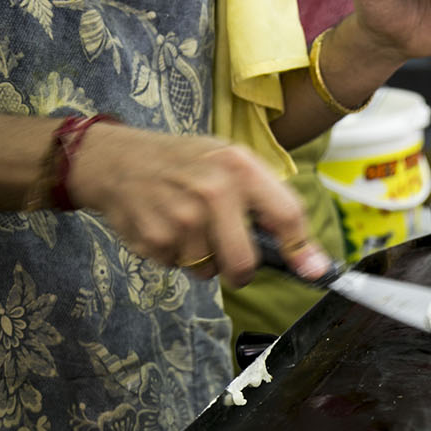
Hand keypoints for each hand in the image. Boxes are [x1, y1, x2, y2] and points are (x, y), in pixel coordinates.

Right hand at [67, 123, 330, 286]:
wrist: (116, 159)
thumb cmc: (186, 163)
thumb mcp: (231, 163)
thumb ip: (270, 203)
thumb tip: (311, 261)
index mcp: (240, 167)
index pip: (287, 215)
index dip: (302, 249)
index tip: (313, 272)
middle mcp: (213, 191)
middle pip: (245, 262)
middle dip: (242, 271)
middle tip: (235, 263)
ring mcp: (180, 217)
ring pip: (208, 270)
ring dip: (202, 259)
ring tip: (187, 225)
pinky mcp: (153, 238)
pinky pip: (177, 268)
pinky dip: (174, 256)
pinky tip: (165, 226)